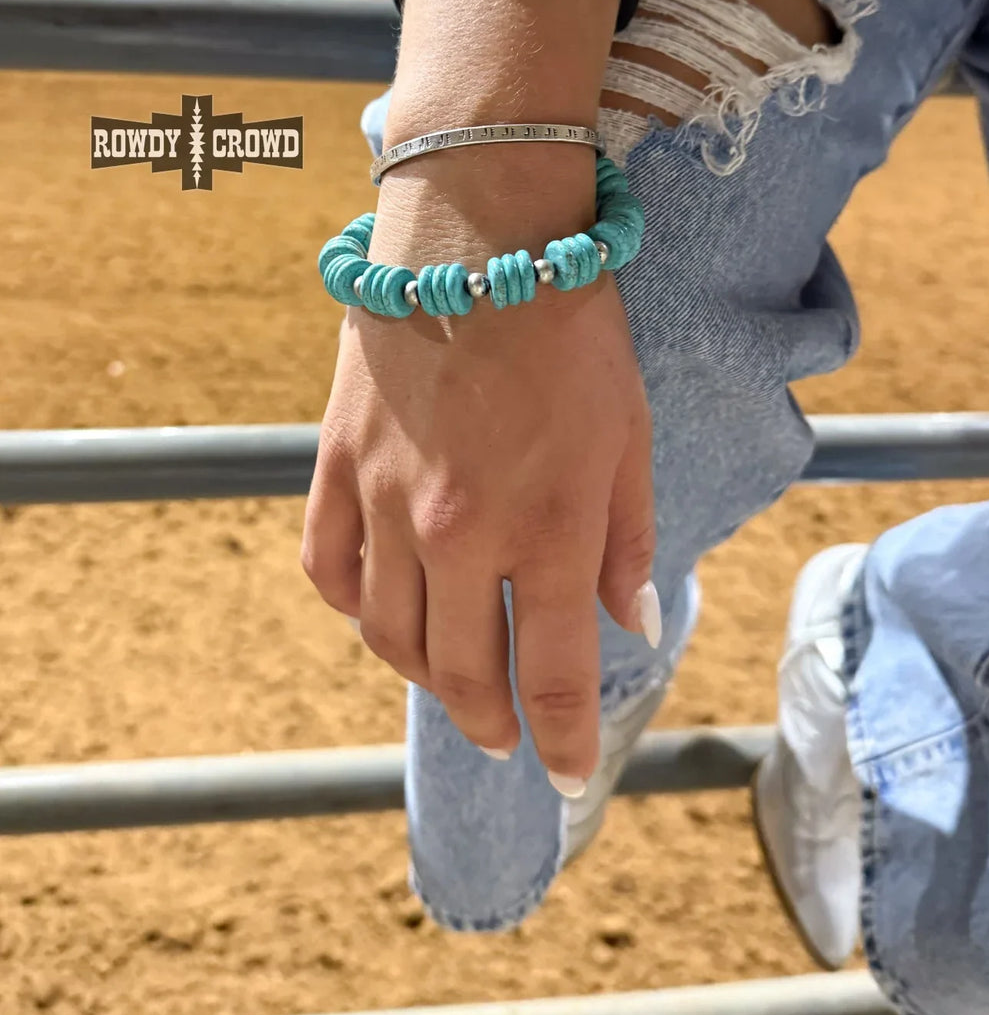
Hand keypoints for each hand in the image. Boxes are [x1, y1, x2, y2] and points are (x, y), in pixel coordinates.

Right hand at [301, 142, 657, 790]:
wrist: (479, 236)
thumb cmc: (573, 331)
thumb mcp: (629, 436)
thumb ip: (626, 541)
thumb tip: (633, 626)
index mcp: (547, 530)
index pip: (554, 674)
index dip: (562, 739)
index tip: (564, 777)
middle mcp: (460, 534)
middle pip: (463, 672)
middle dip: (492, 721)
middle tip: (507, 737)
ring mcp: (388, 502)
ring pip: (390, 634)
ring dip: (423, 677)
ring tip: (450, 683)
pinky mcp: (338, 465)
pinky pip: (329, 568)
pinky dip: (353, 609)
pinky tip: (378, 615)